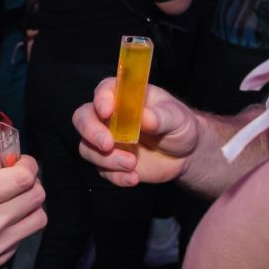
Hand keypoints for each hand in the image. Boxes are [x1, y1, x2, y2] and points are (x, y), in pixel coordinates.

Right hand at [0, 157, 47, 268]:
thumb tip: (2, 162)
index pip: (22, 178)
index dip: (28, 165)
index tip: (23, 163)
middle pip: (37, 195)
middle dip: (32, 182)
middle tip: (21, 180)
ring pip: (39, 217)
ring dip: (32, 204)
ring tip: (18, 200)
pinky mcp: (2, 258)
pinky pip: (25, 234)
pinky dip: (20, 223)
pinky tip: (4, 220)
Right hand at [73, 77, 199, 186]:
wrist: (185, 155)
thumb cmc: (180, 126)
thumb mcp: (177, 118)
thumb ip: (161, 116)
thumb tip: (145, 117)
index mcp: (124, 97)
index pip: (104, 90)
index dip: (101, 99)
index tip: (108, 111)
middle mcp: (110, 117)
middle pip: (83, 118)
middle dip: (91, 131)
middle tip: (108, 144)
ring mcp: (107, 140)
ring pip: (87, 148)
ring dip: (106, 159)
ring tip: (132, 164)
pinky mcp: (110, 162)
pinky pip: (102, 170)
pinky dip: (115, 176)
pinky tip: (134, 178)